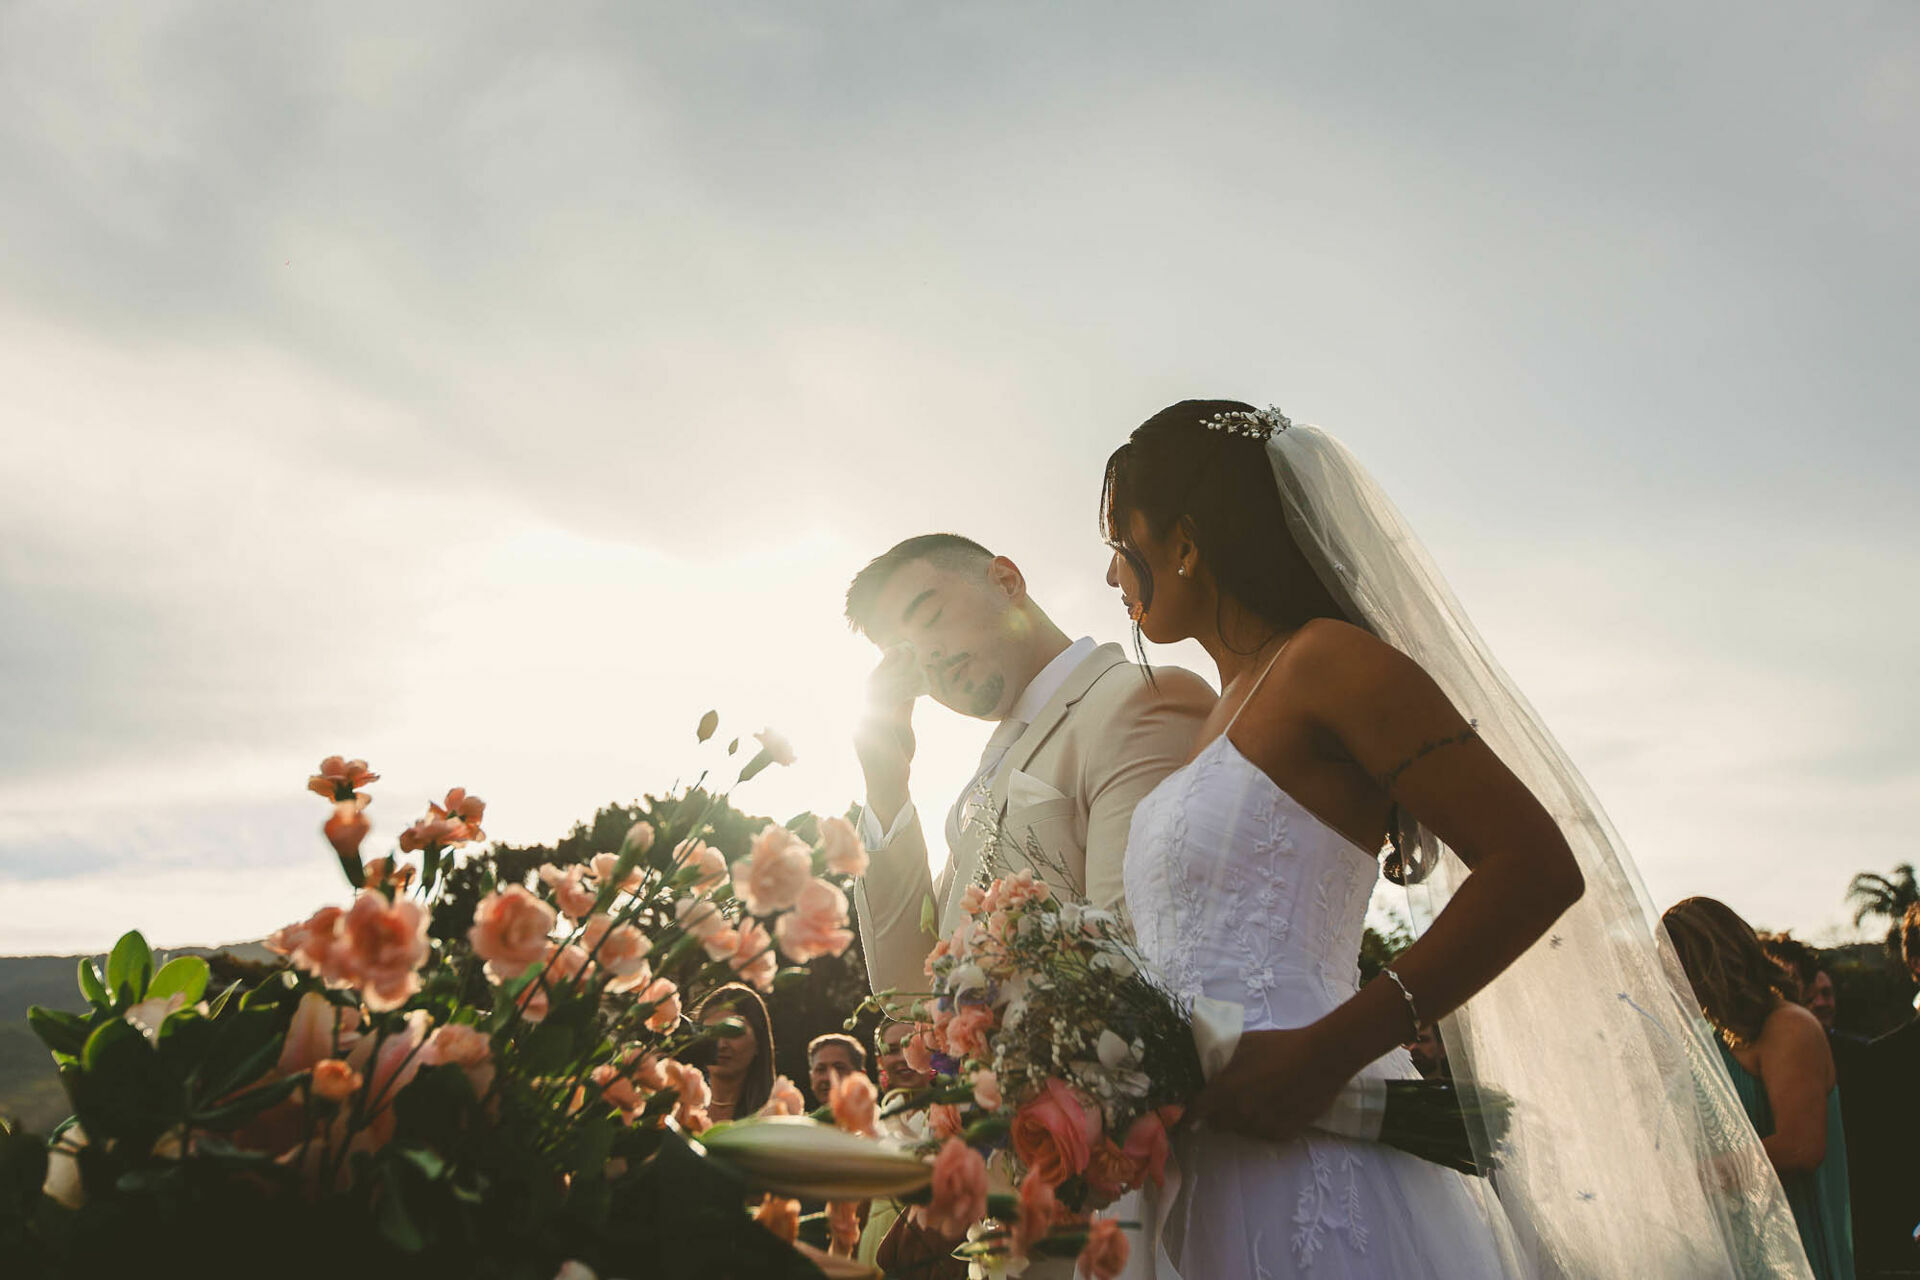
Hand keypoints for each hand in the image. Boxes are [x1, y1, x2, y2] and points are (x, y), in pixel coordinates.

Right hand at [853, 643, 922, 824]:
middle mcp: (859, 719)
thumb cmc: (895, 759)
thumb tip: (912, 682)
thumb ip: (904, 706)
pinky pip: (888, 711)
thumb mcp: (902, 727)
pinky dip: (902, 695)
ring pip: (880, 695)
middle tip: (906, 648)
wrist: (890, 790)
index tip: (899, 648)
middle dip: (890, 664)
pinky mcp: (874, 740)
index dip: (884, 664)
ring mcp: (865, 729)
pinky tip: (917, 687)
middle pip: (873, 684)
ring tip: (914, 665)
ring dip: (898, 675)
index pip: (872, 684)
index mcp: (863, 715)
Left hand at [1185, 1024, 1357, 1143]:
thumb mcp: (1244, 1043)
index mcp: (1225, 1091)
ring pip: (1241, 1130)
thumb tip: (1207, 1067)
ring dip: (1241, 1119)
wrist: (1321, 1058)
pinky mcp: (1283, 1134)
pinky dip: (1263, 1124)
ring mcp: (1262, 1127)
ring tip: (1256, 1099)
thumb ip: (1221, 1058)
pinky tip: (1274, 1106)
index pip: (1196, 1112)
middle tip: (1229, 1098)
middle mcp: (1240, 1114)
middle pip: (1217, 1124)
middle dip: (1218, 1113)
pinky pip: (1263, 1135)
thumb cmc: (1280, 1045)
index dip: (1188, 1114)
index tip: (1187, 1115)